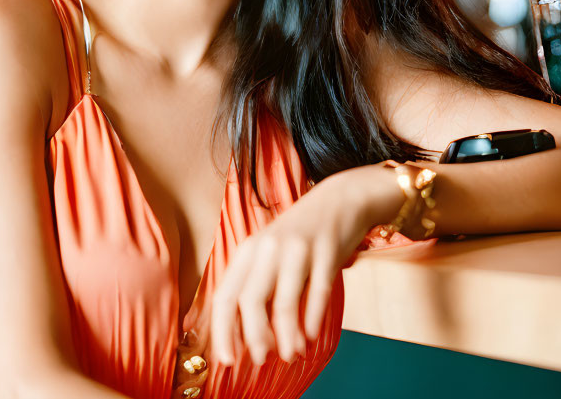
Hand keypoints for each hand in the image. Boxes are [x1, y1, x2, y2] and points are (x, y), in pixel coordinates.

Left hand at [210, 166, 385, 366]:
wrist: (339, 199)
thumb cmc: (300, 237)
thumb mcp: (269, 255)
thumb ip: (256, 288)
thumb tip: (243, 338)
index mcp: (248, 252)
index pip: (225, 296)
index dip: (222, 332)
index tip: (227, 361)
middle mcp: (268, 247)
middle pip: (250, 299)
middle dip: (254, 337)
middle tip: (262, 360)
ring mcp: (297, 247)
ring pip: (284, 300)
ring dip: (286, 335)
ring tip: (291, 355)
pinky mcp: (326, 249)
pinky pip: (318, 290)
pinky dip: (312, 318)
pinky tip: (311, 336)